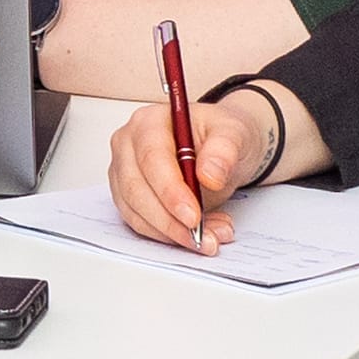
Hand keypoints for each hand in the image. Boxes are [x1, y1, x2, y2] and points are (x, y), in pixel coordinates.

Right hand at [108, 84, 280, 251]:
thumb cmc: (219, 136)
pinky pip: (140, 223)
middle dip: (170, 219)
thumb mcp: (234, 133)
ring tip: (209, 236)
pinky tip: (195, 235)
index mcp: (149, 121)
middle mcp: (128, 145)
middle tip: (201, 236)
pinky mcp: (127, 197)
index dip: (170, 191)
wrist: (219, 150)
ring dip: (171, 232)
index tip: (193, 216)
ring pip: (135, 211)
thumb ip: (224, 151)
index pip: (151, 158)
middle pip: (136, 188)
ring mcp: (124, 172)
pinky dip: (168, 235)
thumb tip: (209, 174)